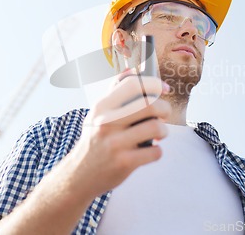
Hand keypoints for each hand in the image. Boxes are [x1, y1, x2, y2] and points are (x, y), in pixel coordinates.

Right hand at [64, 70, 170, 198]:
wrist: (79, 175)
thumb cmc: (94, 140)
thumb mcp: (98, 114)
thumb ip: (114, 92)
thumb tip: (131, 70)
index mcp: (102, 107)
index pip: (133, 84)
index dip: (154, 84)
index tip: (164, 89)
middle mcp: (107, 122)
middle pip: (150, 104)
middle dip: (165, 109)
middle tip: (163, 116)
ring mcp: (115, 143)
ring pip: (156, 127)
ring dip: (164, 131)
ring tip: (158, 135)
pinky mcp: (124, 163)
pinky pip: (156, 152)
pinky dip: (157, 151)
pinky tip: (149, 151)